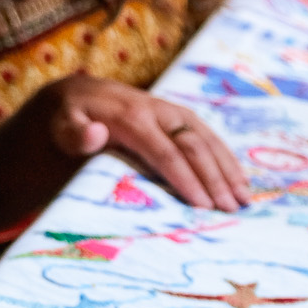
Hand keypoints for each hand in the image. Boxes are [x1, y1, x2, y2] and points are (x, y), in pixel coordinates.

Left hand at [35, 75, 249, 212]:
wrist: (80, 97)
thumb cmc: (69, 121)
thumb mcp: (62, 126)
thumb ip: (75, 133)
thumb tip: (95, 134)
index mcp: (133, 116)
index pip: (166, 151)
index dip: (186, 179)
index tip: (202, 207)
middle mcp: (158, 111)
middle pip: (193, 146)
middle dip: (214, 179)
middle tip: (230, 210)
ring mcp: (173, 113)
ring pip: (208, 140)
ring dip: (228, 170)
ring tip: (244, 200)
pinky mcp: (181, 118)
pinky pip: (209, 138)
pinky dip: (227, 160)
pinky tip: (240, 183)